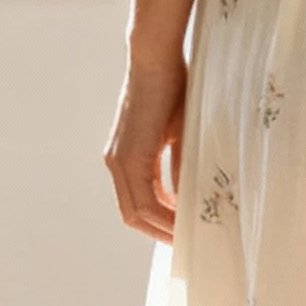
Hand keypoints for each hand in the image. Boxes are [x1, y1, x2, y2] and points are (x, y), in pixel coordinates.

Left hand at [104, 54, 186, 241]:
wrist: (157, 60)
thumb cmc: (174, 89)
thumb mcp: (179, 135)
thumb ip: (178, 167)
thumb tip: (189, 196)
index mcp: (126, 159)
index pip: (138, 204)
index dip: (157, 224)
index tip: (182, 234)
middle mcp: (116, 163)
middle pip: (132, 216)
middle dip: (158, 234)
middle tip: (186, 245)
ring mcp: (119, 160)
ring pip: (136, 212)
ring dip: (162, 228)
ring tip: (188, 238)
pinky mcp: (129, 155)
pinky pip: (144, 198)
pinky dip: (164, 214)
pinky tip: (184, 219)